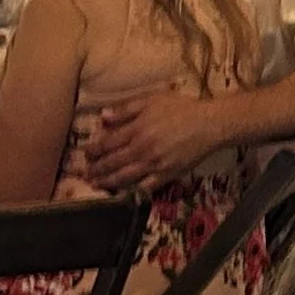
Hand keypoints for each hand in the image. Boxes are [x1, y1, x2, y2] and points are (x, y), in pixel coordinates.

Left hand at [82, 89, 214, 189]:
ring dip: (108, 182)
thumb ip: (126, 109)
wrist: (209, 124)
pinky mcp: (167, 175)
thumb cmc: (181, 108)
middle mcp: (142, 149)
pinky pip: (147, 187)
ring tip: (96, 185)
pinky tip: (125, 194)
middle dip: (97, 169)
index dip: (94, 150)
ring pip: (125, 177)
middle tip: (85, 174)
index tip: (86, 153)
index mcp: (137, 130)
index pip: (108, 143)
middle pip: (113, 162)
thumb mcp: (151, 100)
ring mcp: (154, 165)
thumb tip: (103, 117)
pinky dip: (134, 191)